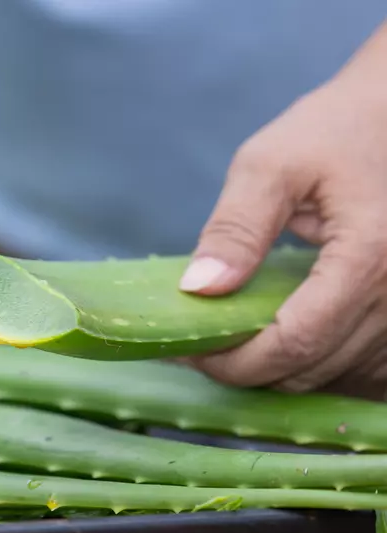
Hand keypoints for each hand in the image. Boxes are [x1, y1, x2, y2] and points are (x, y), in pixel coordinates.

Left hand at [178, 71, 386, 398]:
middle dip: (248, 371)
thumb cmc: (337, 130)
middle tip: (196, 349)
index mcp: (371, 258)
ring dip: (282, 375)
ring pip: (340, 380)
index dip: (234, 362)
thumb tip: (197, 288)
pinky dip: (320, 369)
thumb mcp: (272, 164)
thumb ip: (236, 228)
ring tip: (232, 344)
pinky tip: (282, 346)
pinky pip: (366, 371)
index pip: (294, 343)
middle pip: (314, 370)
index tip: (185, 353)